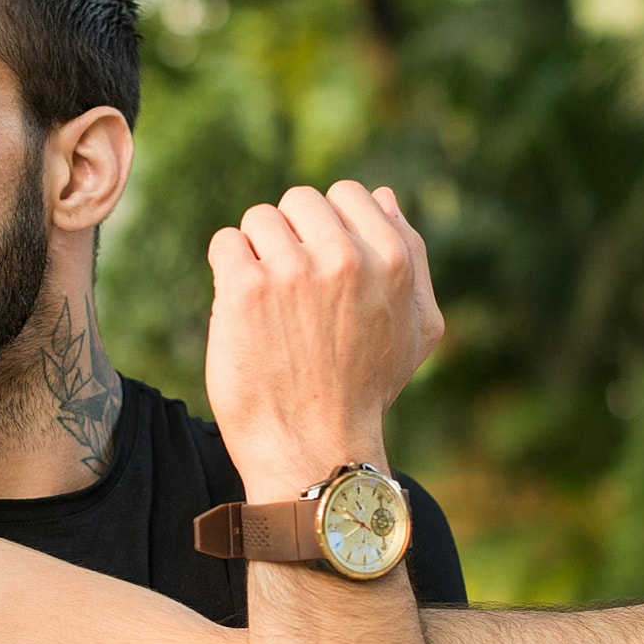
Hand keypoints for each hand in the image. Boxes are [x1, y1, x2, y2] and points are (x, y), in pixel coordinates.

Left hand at [205, 182, 441, 498]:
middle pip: (299, 202)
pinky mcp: (245, 288)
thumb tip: (382, 196)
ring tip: (268, 306)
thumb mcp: (416, 328)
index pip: (348, 194)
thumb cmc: (365, 391)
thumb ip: (410, 256)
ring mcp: (292, 270)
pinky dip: (227, 270)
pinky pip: (226, 243)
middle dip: (291, 238)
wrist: (315, 449)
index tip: (322, 270)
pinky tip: (242, 309)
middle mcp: (344, 257)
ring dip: (258, 255)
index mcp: (392, 258)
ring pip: (259, 219)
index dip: (329, 229)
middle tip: (292, 293)